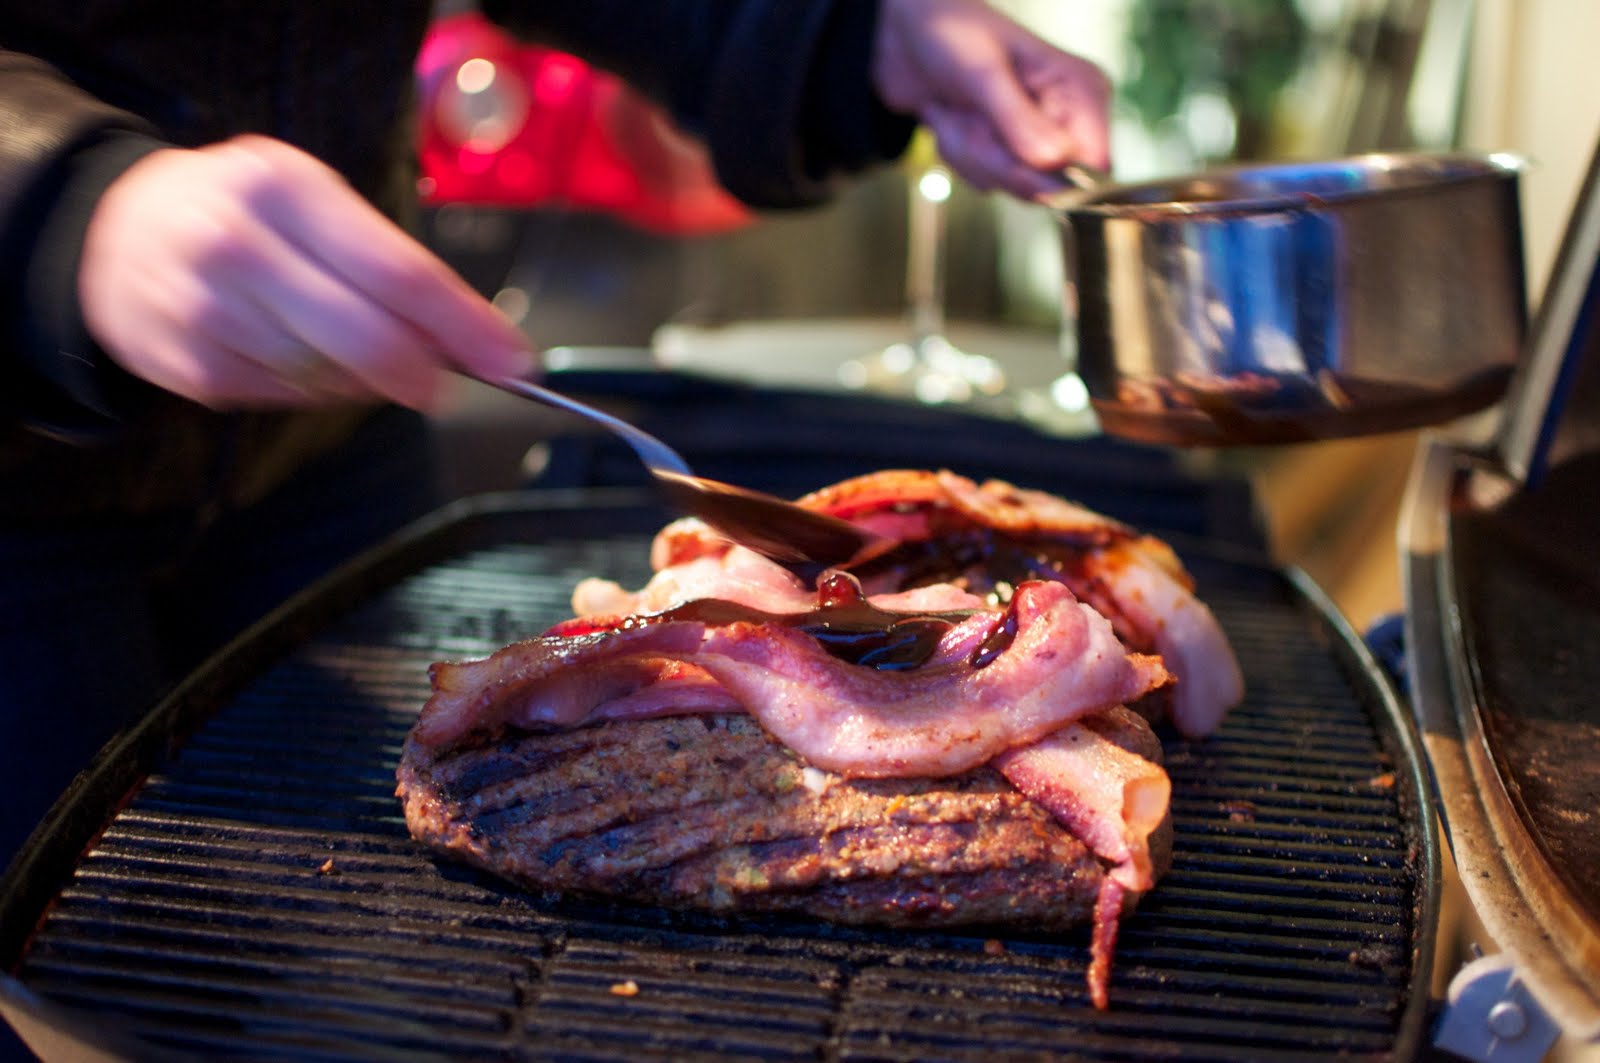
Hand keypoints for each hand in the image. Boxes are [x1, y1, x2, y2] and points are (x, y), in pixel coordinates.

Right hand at [79, 134, 533, 409]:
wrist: (112, 232)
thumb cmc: (242, 211)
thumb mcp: (312, 198)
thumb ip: (386, 261)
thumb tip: (466, 337)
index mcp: (284, 188)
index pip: (399, 272)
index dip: (465, 327)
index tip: (512, 359)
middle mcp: (238, 246)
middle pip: (368, 339)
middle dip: (425, 374)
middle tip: (447, 384)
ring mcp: (207, 311)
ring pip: (331, 379)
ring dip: (369, 382)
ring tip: (363, 355)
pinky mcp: (191, 368)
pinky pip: (289, 398)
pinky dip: (318, 390)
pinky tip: (307, 359)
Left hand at [872, 0, 1110, 199]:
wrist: (905, 33)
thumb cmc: (949, 32)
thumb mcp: (983, 73)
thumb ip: (1018, 122)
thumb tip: (1056, 163)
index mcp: (1083, 90)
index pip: (1094, 163)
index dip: (1052, 176)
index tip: (1010, 154)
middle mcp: (1066, 117)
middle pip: (1047, 183)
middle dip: (996, 159)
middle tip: (972, 116)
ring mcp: (1036, 138)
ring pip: (1011, 185)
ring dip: (970, 154)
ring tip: (959, 110)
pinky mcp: (1007, 152)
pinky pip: (988, 182)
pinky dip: (959, 155)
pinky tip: (954, 118)